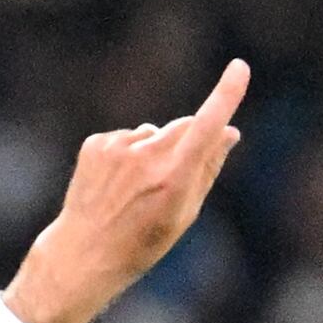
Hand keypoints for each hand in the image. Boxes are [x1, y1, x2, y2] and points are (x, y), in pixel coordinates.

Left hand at [4, 61, 250, 322]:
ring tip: (136, 191)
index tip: (239, 68)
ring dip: (154, 152)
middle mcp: (145, 159)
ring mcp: (117, 149)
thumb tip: (229, 131)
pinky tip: (115, 185)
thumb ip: (208, 169)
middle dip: (190, 139)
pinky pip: (126, 138)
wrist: (83, 254)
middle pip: (184, 126)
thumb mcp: (184, 215)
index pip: (205, 129)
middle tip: (175, 178)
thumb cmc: (142, 242)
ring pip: (153, 134)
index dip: (225, 96)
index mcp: (173, 181)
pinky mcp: (96, 143)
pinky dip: (127, 155)